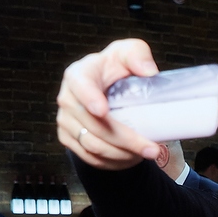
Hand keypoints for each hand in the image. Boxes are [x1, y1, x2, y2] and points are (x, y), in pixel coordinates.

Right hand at [55, 39, 160, 169]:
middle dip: (126, 140)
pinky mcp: (69, 139)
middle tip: (152, 149)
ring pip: (93, 146)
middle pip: (94, 125)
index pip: (81, 86)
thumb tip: (149, 71)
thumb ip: (137, 54)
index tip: (103, 111)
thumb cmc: (116, 69)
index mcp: (79, 74)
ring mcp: (65, 121)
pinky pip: (91, 158)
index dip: (90, 99)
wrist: (105, 89)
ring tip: (147, 154)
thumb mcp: (128, 54)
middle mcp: (67, 98)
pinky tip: (132, 159)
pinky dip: (113, 162)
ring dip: (123, 155)